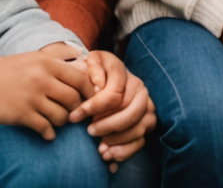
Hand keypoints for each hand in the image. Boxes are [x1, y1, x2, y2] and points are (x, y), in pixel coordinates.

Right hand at [0, 49, 92, 141]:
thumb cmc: (7, 71)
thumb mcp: (33, 59)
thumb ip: (57, 62)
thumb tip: (85, 67)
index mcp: (47, 63)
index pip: (81, 79)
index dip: (89, 92)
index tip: (86, 100)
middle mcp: (42, 78)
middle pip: (74, 100)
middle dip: (76, 110)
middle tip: (71, 114)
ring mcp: (31, 97)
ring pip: (62, 116)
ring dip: (62, 122)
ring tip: (55, 121)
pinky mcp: (21, 114)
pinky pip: (45, 128)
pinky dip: (49, 134)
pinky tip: (46, 133)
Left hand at [72, 50, 153, 166]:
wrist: (100, 79)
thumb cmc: (89, 74)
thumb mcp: (86, 65)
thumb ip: (91, 69)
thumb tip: (98, 85)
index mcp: (122, 71)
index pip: (113, 94)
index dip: (93, 108)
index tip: (74, 117)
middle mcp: (139, 87)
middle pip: (129, 113)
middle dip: (108, 126)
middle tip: (89, 131)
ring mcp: (146, 105)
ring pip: (137, 128)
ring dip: (117, 140)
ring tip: (99, 148)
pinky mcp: (148, 121)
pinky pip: (141, 140)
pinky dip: (125, 151)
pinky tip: (109, 155)